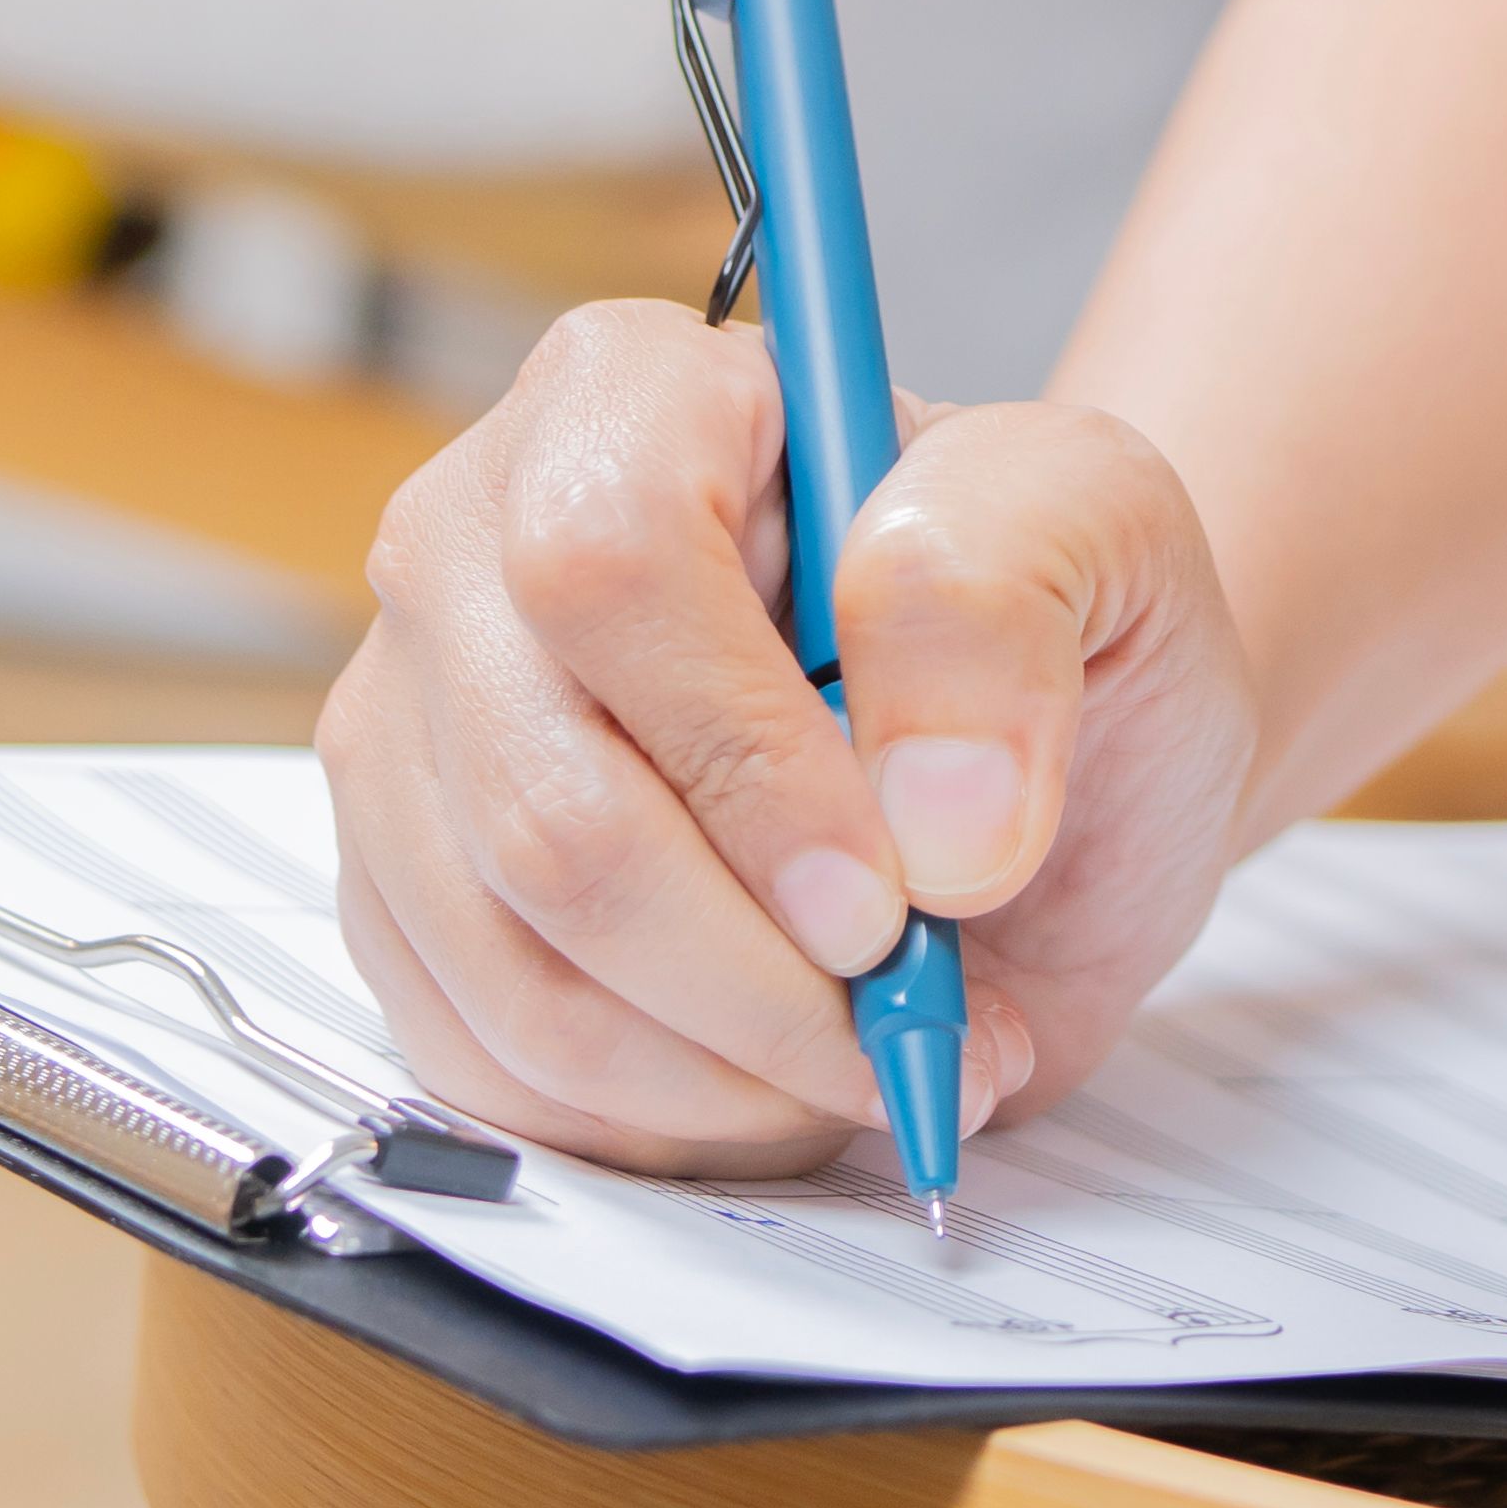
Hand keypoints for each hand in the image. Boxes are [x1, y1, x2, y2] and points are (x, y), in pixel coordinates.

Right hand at [318, 301, 1258, 1176]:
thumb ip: (1011, 601)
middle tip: (907, 1008)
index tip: (889, 891)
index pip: (610, 568)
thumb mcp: (1104, 529)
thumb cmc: (1049, 618)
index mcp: (630, 393)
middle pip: (545, 809)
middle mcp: (473, 544)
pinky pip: (484, 1058)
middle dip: (754, 970)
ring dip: (725, 1065)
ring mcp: (415, 728)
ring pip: (510, 965)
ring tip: (873, 1044)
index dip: (746, 761)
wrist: (1025, 751)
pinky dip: (660, 1115)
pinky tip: (778, 1073)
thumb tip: (930, 812)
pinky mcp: (402, 890)